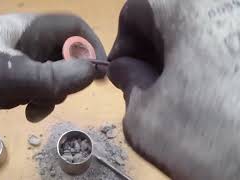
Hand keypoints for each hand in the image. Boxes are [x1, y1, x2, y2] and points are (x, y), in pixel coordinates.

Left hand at [0, 13, 105, 127]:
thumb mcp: (4, 76)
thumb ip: (49, 76)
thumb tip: (91, 71)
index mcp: (26, 29)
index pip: (72, 27)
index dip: (90, 46)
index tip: (99, 74)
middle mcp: (25, 43)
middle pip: (64, 54)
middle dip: (68, 78)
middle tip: (55, 98)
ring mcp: (15, 62)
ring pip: (51, 75)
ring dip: (51, 94)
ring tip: (33, 110)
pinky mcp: (6, 79)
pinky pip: (34, 88)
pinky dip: (36, 100)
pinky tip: (24, 111)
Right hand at [108, 0, 239, 178]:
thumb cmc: (208, 139)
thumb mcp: (145, 116)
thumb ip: (126, 82)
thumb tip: (124, 68)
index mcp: (190, 7)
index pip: (137, 9)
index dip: (123, 43)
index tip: (124, 72)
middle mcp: (226, 5)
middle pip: (171, 16)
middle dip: (152, 50)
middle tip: (149, 84)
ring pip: (200, 29)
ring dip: (181, 56)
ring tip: (181, 93)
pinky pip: (226, 43)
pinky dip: (210, 62)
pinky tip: (213, 93)